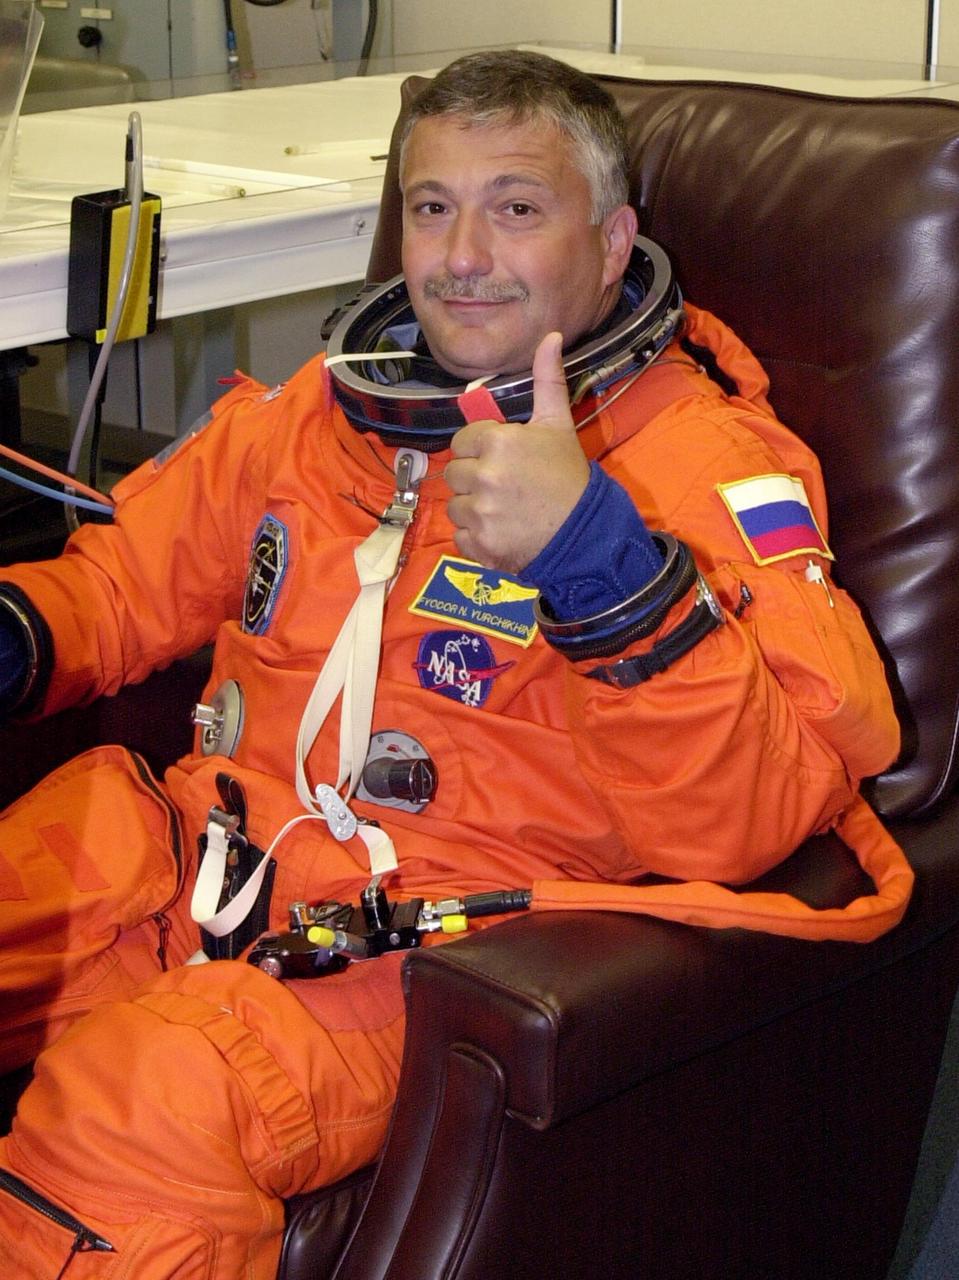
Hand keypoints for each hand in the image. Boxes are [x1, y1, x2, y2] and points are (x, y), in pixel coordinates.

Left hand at [444, 332, 589, 572]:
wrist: (585, 533)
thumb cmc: (569, 476)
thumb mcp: (558, 425)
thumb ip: (547, 381)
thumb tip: (550, 336)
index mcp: (498, 442)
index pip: (461, 442)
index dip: (479, 451)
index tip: (501, 460)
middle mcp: (484, 476)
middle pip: (453, 473)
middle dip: (474, 479)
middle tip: (505, 487)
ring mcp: (480, 513)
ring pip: (454, 505)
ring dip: (473, 509)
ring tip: (504, 510)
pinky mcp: (479, 545)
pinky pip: (459, 536)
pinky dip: (475, 537)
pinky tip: (501, 531)